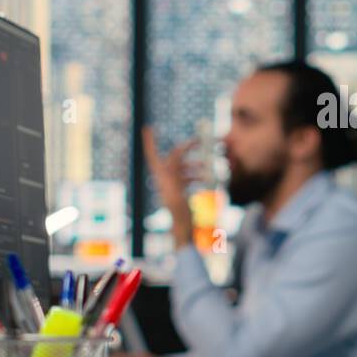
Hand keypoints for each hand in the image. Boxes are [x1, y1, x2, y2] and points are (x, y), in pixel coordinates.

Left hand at [141, 126, 201, 248]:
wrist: (182, 229)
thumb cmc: (178, 212)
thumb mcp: (175, 190)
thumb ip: (174, 171)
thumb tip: (175, 155)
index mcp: (161, 176)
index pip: (153, 154)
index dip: (150, 141)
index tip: (148, 128)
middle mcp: (165, 178)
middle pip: (174, 157)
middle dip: (187, 148)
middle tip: (199, 140)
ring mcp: (172, 184)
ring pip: (184, 167)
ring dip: (196, 166)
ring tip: (208, 169)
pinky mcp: (180, 191)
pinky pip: (188, 178)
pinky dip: (197, 176)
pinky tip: (206, 180)